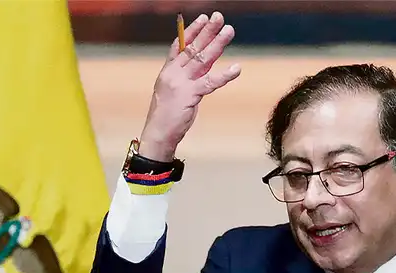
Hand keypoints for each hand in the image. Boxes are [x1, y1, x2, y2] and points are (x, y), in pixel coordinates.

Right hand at [137, 12, 241, 160]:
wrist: (158, 133)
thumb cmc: (167, 114)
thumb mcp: (173, 91)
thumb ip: (186, 77)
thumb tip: (204, 66)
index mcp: (168, 70)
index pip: (179, 44)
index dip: (192, 30)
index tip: (203, 18)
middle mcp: (173, 72)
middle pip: (193, 47)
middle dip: (207, 31)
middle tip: (219, 17)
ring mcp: (181, 83)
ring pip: (202, 59)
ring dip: (218, 44)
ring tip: (229, 31)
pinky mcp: (189, 95)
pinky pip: (210, 82)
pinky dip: (225, 75)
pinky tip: (237, 68)